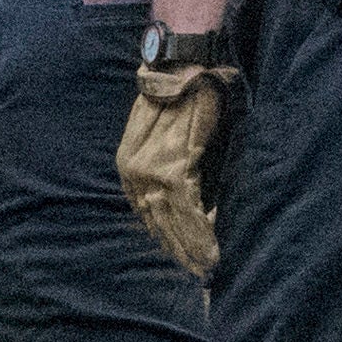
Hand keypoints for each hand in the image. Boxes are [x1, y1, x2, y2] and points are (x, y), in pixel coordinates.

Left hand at [117, 62, 232, 274]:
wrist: (183, 65)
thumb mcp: (165, 137)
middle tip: (199, 276)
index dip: (167, 238)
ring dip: (193, 249)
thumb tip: (192, 203)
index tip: (183, 260)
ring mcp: (151, 172)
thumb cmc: (181, 96)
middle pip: (158, 222)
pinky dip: (202, 232)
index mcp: (128, 167)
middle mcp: (133, 173)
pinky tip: (213, 250)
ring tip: (209, 270)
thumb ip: (173, 169)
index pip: (148, 213)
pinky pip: (189, 209)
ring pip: (173, 221)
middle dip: (179, 252)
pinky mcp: (173, 167)